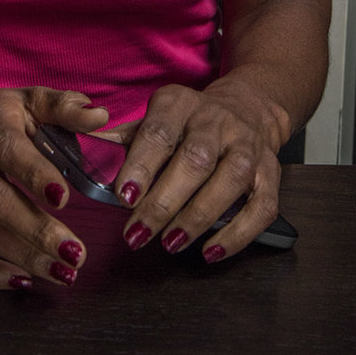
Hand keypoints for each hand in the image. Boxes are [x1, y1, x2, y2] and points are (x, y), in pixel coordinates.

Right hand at [0, 85, 109, 290]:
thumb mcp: (28, 98)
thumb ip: (64, 107)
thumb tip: (100, 117)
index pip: (9, 150)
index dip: (34, 173)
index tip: (63, 196)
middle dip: (35, 230)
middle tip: (75, 252)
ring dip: (22, 256)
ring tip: (63, 273)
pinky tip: (22, 281)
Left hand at [107, 79, 286, 260]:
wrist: (249, 106)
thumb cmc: (190, 121)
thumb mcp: (157, 117)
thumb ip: (125, 139)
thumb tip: (84, 150)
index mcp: (180, 103)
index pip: (159, 132)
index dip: (141, 165)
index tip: (125, 196)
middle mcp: (217, 121)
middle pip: (194, 159)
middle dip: (164, 201)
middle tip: (138, 232)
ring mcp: (248, 145)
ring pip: (230, 178)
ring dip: (199, 215)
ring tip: (171, 242)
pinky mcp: (271, 172)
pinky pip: (262, 206)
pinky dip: (239, 233)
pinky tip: (212, 250)